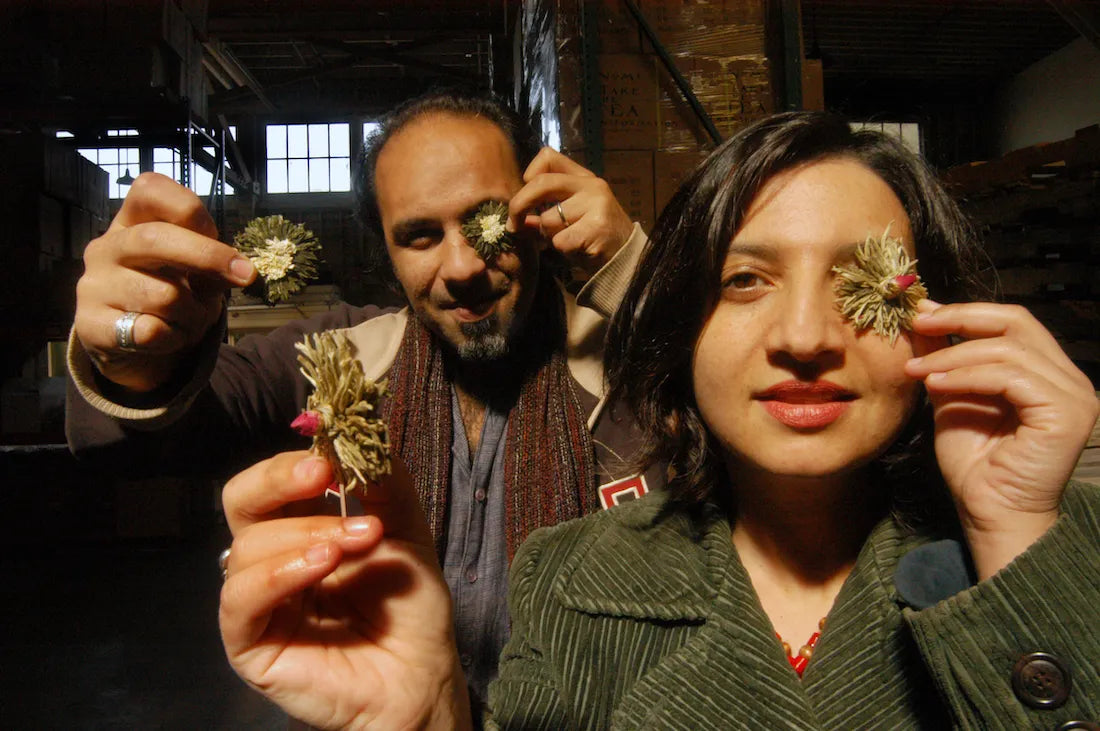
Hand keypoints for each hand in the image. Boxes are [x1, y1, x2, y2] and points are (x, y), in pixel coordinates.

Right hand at [74, 172, 255, 391]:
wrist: (137, 349)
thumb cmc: (170, 298)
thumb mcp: (197, 276)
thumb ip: (213, 265)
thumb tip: (241, 270)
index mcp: (131, 223)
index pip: (149, 190)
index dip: (189, 209)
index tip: (215, 232)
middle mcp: (106, 248)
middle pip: (154, 238)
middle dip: (208, 256)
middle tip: (245, 275)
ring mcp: (93, 285)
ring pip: (164, 295)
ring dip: (194, 314)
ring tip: (189, 320)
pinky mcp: (92, 325)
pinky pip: (150, 331)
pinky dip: (174, 339)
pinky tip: (167, 338)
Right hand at [219, 452, 470, 729]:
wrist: (423, 676)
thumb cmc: (411, 610)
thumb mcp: (405, 530)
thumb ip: (384, 482)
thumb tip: (364, 433)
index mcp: (302, 529)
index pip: (275, 481)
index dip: (296, 460)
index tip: (333, 453)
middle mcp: (273, 560)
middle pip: (241, 501)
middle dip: (279, 479)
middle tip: (323, 476)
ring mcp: (259, 601)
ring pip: (246, 547)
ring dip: (306, 533)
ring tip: (359, 541)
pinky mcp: (250, 643)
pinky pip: (239, 599)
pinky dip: (278, 573)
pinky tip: (321, 565)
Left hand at [509, 147, 633, 279]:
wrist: (627, 260)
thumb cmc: (593, 239)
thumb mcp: (569, 220)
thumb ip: (544, 214)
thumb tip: (518, 220)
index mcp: (583, 178)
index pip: (548, 157)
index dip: (529, 173)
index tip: (524, 192)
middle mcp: (591, 185)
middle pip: (542, 183)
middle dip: (519, 205)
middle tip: (513, 225)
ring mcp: (596, 204)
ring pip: (548, 220)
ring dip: (549, 237)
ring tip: (569, 242)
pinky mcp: (597, 226)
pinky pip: (560, 240)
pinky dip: (563, 251)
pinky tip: (579, 250)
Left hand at [905, 299, 1098, 577]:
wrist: (988, 513)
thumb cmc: (974, 464)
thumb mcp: (952, 397)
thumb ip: (946, 359)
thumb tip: (925, 319)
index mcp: (1047, 372)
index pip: (1013, 322)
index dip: (966, 311)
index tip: (921, 312)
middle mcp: (1069, 379)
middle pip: (1017, 322)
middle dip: (961, 318)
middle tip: (918, 323)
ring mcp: (1073, 396)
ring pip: (1009, 349)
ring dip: (953, 355)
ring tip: (916, 370)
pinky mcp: (1066, 414)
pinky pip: (1011, 378)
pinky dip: (967, 376)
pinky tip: (935, 385)